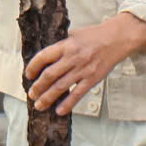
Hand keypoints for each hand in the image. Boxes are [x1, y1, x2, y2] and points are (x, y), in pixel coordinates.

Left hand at [24, 14, 145, 115]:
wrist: (117, 39)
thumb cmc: (95, 36)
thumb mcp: (74, 34)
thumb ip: (61, 45)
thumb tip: (46, 56)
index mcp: (66, 45)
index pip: (43, 57)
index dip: (33, 67)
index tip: (28, 75)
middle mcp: (73, 58)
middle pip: (50, 75)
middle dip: (38, 87)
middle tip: (31, 94)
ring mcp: (83, 70)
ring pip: (61, 87)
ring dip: (48, 97)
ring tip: (39, 105)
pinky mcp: (92, 79)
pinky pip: (78, 94)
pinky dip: (68, 104)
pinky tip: (59, 111)